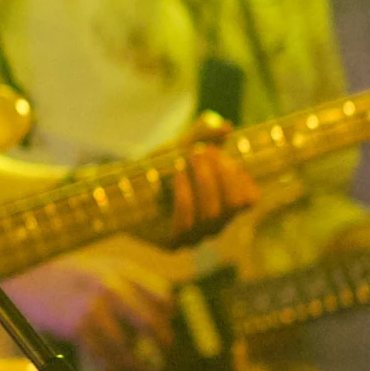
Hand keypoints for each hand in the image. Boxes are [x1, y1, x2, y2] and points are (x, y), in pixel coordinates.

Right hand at [8, 242, 177, 370]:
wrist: (24, 277)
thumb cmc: (66, 276)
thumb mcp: (99, 267)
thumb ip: (127, 283)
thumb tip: (159, 313)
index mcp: (120, 268)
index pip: (163, 296)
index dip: (167, 315)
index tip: (165, 325)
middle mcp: (110, 286)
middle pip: (151, 323)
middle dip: (161, 344)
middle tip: (162, 355)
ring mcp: (93, 307)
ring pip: (128, 347)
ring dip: (136, 364)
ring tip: (139, 370)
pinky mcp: (77, 327)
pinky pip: (103, 357)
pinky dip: (111, 367)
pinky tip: (113, 368)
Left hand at [162, 117, 260, 243]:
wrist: (119, 191)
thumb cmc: (153, 170)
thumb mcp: (178, 149)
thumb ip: (201, 137)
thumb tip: (227, 126)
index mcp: (223, 205)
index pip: (249, 199)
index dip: (240, 176)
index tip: (221, 154)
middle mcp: (214, 225)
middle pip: (233, 204)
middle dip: (222, 174)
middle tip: (203, 152)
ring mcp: (195, 237)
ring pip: (212, 214)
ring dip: (204, 181)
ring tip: (190, 158)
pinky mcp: (172, 244)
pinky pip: (186, 223)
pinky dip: (185, 195)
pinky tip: (177, 175)